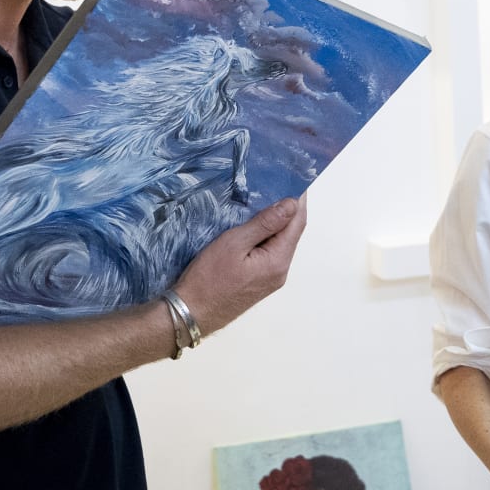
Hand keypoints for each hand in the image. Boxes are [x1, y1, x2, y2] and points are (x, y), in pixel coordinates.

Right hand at [170, 194, 306, 335]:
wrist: (191, 313)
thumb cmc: (209, 278)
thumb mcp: (234, 243)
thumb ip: (264, 224)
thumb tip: (291, 204)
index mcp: (278, 260)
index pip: (297, 223)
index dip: (299, 199)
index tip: (295, 177)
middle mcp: (280, 271)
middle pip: (292, 233)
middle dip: (289, 208)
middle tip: (278, 182)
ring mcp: (271, 279)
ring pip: (280, 243)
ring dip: (277, 222)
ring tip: (266, 197)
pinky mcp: (260, 282)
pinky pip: (270, 253)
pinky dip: (268, 236)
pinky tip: (256, 224)